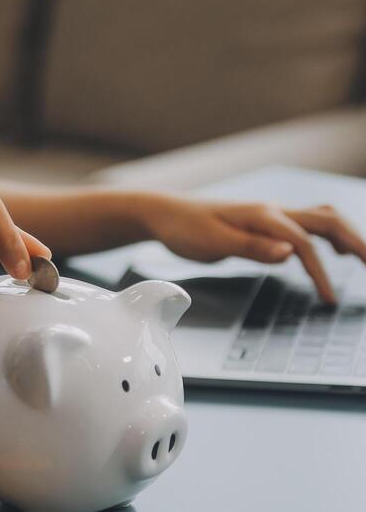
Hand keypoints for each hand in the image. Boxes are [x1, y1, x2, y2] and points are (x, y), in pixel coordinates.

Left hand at [146, 196, 365, 303]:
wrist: (165, 213)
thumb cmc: (185, 229)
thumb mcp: (213, 243)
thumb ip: (251, 248)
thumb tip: (289, 254)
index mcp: (263, 216)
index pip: (303, 243)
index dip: (320, 272)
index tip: (330, 300)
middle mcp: (272, 211)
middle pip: (327, 221)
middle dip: (356, 243)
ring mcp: (271, 215)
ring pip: (321, 220)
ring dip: (346, 236)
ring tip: (365, 259)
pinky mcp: (265, 223)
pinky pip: (306, 226)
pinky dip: (327, 237)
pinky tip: (334, 252)